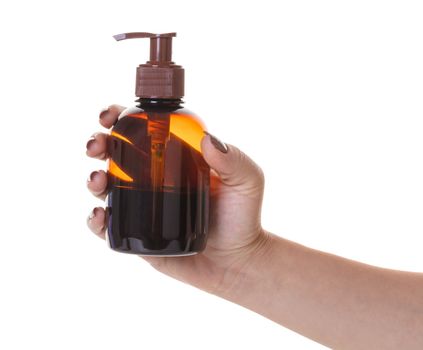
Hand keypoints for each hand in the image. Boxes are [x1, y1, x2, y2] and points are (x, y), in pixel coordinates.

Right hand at [86, 105, 270, 295]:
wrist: (238, 262)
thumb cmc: (243, 218)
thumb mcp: (247, 182)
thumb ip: (235, 160)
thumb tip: (207, 139)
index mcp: (175, 159)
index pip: (144, 132)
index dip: (121, 119)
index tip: (110, 116)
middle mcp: (154, 179)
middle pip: (117, 156)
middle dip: (99, 145)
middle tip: (97, 146)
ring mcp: (144, 207)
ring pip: (107, 188)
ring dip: (93, 179)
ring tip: (98, 180)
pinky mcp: (138, 235)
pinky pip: (110, 227)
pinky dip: (96, 220)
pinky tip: (100, 216)